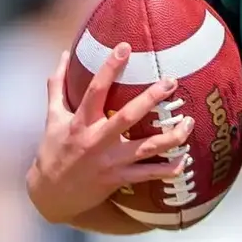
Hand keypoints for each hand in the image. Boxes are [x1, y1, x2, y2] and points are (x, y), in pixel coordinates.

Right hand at [27, 44, 194, 223]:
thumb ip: (58, 86)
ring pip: (146, 148)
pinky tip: (185, 160)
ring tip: (189, 122)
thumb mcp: (52, 118)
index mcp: (80, 122)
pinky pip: (148, 174)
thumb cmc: (53, 150)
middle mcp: (96, 140)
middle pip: (127, 117)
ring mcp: (110, 161)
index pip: (95, 90)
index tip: (125, 47)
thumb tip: (62, 54)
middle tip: (171, 81)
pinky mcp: (118, 179)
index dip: (109, 68)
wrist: (51, 195)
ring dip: (171, 136)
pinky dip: (168, 169)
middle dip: (150, 99)